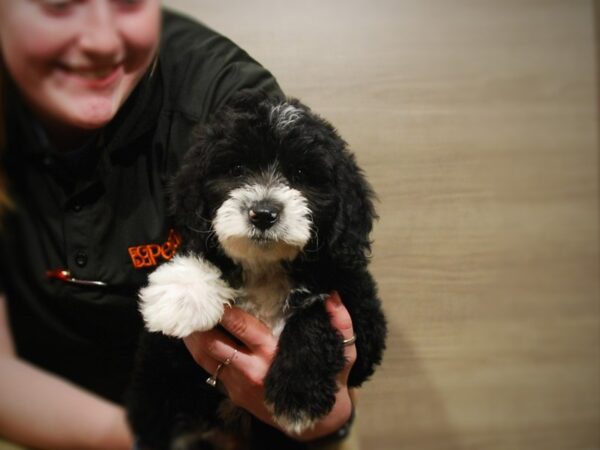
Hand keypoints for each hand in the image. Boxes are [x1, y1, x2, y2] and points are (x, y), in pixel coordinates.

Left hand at [183, 292, 355, 440]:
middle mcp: (251, 370)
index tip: (211, 290)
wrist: (317, 425)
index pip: (240, 326)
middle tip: (186, 301)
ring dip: (191, 339)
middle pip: (212, 344)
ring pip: (205, 359)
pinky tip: (193, 340)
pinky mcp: (235, 395)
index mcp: (273, 355)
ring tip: (181, 317)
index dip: (222, 308)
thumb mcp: (342, 354)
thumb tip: (334, 295)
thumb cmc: (328, 384)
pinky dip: (199, 353)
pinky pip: (210, 371)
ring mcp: (239, 386)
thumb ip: (340, 325)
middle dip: (197, 323)